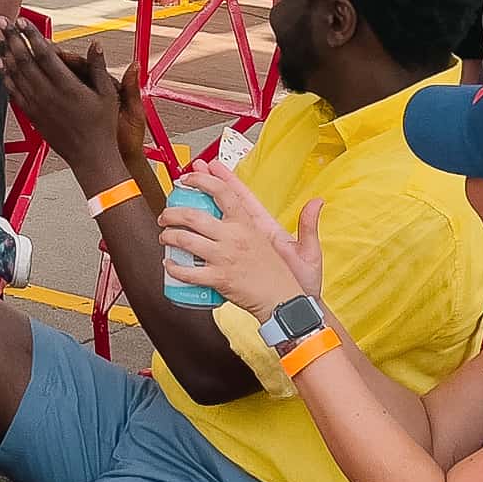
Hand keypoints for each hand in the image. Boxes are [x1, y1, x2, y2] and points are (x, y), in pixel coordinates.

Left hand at [0, 23, 133, 189]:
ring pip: (16, 75)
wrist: (91, 157)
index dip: (32, 35)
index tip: (24, 21)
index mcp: (68, 86)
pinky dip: (5, 76)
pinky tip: (1, 65)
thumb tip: (96, 45)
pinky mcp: (32, 115)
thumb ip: (99, 68)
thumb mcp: (108, 95)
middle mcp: (49, 95)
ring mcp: (38, 106)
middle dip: (12, 38)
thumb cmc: (102, 128)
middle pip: (24, 60)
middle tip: (3, 22)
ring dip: (6, 53)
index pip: (45, 54)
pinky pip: (14, 92)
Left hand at [158, 158, 324, 322]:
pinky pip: (189, 272)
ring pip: (187, 240)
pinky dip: (175, 268)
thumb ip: (306, 223)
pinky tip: (168, 264)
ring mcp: (226, 257)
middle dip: (173, 211)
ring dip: (170, 237)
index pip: (224, 192)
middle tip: (165, 214)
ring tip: (165, 237)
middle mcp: (236, 237)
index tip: (188, 176)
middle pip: (195, 215)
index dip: (202, 180)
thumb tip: (318, 201)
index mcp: (250, 224)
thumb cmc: (288, 277)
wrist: (286, 305)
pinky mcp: (220, 278)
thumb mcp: (301, 246)